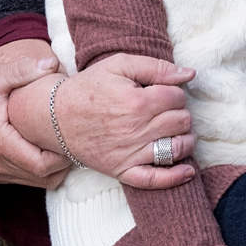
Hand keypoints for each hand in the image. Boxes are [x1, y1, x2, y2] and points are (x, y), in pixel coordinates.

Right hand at [0, 47, 71, 188]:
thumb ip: (24, 70)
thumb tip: (51, 63)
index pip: (40, 164)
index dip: (63, 156)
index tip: (74, 136)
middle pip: (43, 177)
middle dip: (64, 162)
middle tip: (76, 139)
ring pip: (38, 182)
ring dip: (56, 168)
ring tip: (64, 143)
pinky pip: (27, 180)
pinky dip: (42, 170)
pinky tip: (48, 148)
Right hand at [7, 52, 198, 189]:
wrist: (55, 117)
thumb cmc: (89, 87)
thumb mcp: (119, 65)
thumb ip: (156, 67)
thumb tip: (189, 74)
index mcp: (137, 101)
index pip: (177, 98)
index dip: (175, 93)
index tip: (164, 93)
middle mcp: (135, 129)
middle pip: (181, 122)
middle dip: (180, 113)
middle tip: (168, 110)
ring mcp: (129, 153)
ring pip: (176, 148)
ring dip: (185, 139)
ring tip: (179, 132)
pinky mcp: (122, 170)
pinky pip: (155, 180)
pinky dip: (176, 177)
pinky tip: (188, 170)